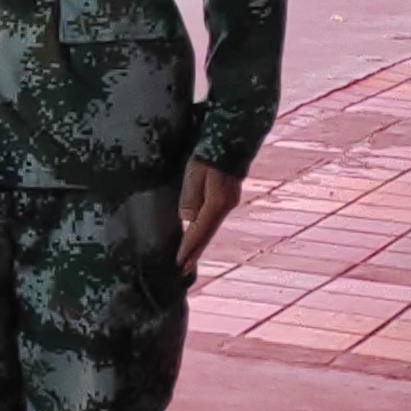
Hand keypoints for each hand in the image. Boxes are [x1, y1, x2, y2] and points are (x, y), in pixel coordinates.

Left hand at [176, 161, 244, 276]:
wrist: (231, 140)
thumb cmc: (209, 154)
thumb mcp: (194, 173)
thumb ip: (190, 196)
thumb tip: (187, 219)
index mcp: (217, 202)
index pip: (199, 231)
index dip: (188, 248)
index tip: (178, 263)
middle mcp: (225, 206)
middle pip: (206, 234)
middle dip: (194, 252)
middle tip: (182, 269)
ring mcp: (228, 202)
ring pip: (210, 228)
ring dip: (198, 244)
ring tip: (188, 259)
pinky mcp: (226, 198)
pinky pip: (212, 220)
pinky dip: (203, 231)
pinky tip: (197, 236)